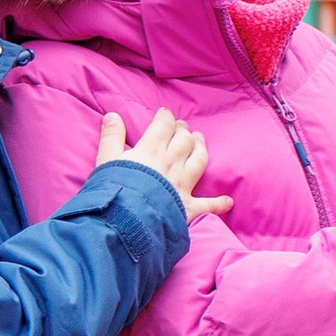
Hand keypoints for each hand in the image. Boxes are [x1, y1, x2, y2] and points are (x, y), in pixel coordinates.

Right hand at [95, 108, 231, 220]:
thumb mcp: (106, 160)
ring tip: (200, 141)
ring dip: (201, 149)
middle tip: (182, 127)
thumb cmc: (114, 190)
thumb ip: (111, 137)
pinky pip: (208, 205)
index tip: (164, 114)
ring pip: (199, 161)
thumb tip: (113, 115)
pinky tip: (228, 201)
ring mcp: (182, 185)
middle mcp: (172, 164)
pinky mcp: (188, 207)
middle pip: (184, 140)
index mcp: (151, 151)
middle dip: (184, 131)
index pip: (164, 126)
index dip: (165, 118)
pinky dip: (219, 203)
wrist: (126, 221)